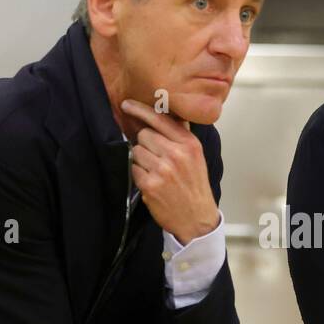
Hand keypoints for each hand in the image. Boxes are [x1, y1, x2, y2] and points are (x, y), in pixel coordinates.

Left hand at [120, 98, 219, 243]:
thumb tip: (164, 111)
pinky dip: (138, 174)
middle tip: (155, 157)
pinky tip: (151, 182)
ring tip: (155, 172)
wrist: (196, 219)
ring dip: (140, 160)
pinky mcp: (150, 185)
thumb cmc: (194, 186)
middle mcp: (177, 154)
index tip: (127, 104)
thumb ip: (181, 134)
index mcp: (189, 144)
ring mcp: (162, 170)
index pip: (160, 118)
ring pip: (136, 151)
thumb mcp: (196, 156)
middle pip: (144, 134)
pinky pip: (132, 168)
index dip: (140, 110)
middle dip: (145, 144)